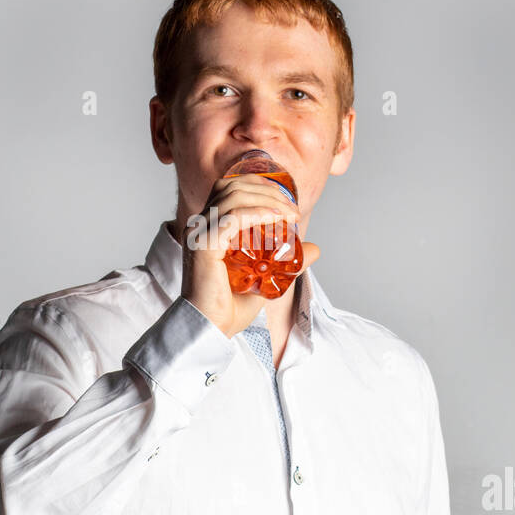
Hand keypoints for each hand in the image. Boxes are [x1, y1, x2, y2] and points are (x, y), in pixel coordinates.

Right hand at [181, 173, 320, 338]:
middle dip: (267, 189)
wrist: (210, 329)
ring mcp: (199, 234)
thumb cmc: (229, 307)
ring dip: (266, 199)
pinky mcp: (204, 246)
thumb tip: (314, 248)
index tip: (286, 202)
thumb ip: (287, 261)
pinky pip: (232, 218)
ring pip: (233, 196)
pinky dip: (257, 213)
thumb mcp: (266, 278)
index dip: (259, 186)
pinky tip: (276, 219)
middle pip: (232, 186)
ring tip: (289, 213)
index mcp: (209, 228)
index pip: (230, 189)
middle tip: (292, 209)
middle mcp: (200, 226)